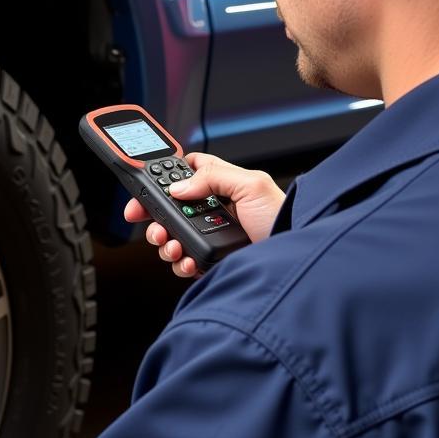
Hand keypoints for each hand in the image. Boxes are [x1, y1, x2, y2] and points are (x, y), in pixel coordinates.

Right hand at [124, 152, 286, 277]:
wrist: (292, 257)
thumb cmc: (282, 217)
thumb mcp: (251, 185)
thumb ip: (214, 176)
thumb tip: (180, 187)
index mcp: (221, 186)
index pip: (184, 174)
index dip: (162, 179)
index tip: (145, 188)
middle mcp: (213, 210)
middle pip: (169, 208)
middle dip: (154, 215)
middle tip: (150, 222)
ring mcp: (210, 236)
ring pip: (171, 236)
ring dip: (163, 241)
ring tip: (170, 245)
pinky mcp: (210, 260)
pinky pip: (183, 262)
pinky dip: (179, 263)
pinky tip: (187, 261)